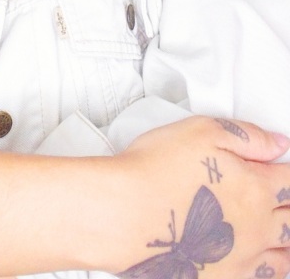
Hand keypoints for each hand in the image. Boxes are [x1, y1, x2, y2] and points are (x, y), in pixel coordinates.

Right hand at [112, 116, 289, 278]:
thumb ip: (247, 136)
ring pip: (285, 255)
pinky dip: (271, 267)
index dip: (288, 171)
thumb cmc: (154, 171)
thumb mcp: (202, 131)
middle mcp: (256, 227)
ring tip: (281, 230)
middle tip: (283, 198)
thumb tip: (278, 143)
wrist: (123, 215)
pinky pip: (264, 278)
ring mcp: (241, 258)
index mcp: (255, 187)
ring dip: (286, 239)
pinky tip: (264, 260)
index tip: (284, 167)